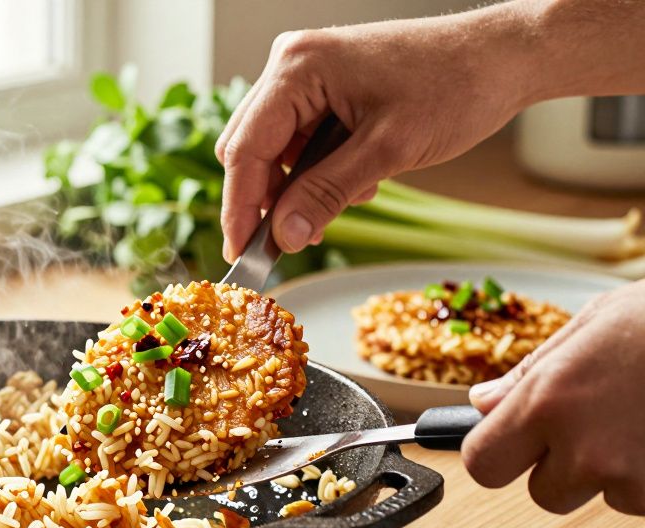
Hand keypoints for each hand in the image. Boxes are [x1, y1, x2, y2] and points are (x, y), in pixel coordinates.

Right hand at [214, 6, 537, 259]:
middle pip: (250, 149)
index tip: (243, 253)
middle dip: (271, 199)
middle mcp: (293, 64)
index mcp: (299, 67)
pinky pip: (300, 141)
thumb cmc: (456, 85)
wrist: (504, 57)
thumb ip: (326, 194)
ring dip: (301, 187)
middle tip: (292, 240)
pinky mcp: (325, 88)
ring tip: (352, 196)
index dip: (241, 207)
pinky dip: (319, 171)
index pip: (245, 148)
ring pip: (275, 150)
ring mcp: (307, 75)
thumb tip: (284, 237)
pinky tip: (359, 178)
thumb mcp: (388, 150)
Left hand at [462, 280, 644, 513]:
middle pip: (545, 493)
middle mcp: (584, 448)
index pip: (483, 464)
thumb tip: (483, 404)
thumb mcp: (589, 328)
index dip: (497, 454)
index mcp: (546, 402)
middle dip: (565, 468)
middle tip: (601, 423)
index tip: (512, 443)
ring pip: (607, 497)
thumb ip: (530, 375)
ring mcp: (634, 477)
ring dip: (622, 471)